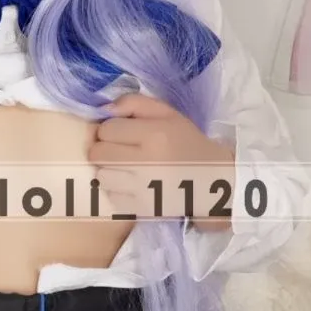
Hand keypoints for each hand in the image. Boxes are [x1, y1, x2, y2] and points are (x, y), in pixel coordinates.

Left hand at [89, 93, 234, 227]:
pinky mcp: (141, 208)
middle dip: (105, 150)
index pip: (106, 130)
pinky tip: (131, 184)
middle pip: (97, 154)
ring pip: (101, 176)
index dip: (111, 130)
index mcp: (154, 135)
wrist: (212, 178)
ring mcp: (142, 188)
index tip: (122, 134)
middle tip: (121, 151)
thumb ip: (134, 103)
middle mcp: (146, 162)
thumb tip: (104, 109)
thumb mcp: (168, 114)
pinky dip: (117, 190)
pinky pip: (111, 196)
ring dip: (108, 171)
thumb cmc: (186, 142)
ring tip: (125, 169)